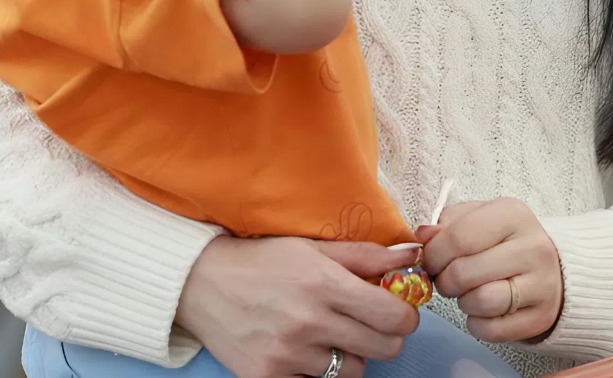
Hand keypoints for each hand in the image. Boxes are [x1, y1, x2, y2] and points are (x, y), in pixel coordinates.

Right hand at [177, 236, 419, 377]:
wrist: (201, 284)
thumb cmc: (261, 260)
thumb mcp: (312, 247)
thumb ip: (365, 255)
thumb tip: (411, 256)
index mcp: (324, 283)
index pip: (394, 316)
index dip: (405, 315)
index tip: (397, 310)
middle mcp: (308, 321)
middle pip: (383, 348)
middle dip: (384, 336)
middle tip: (369, 324)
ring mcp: (288, 354)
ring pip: (353, 371)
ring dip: (351, 355)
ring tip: (331, 335)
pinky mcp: (269, 377)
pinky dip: (317, 370)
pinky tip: (303, 349)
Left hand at [419, 199, 563, 343]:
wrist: (551, 268)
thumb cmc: (504, 241)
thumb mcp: (477, 219)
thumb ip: (446, 224)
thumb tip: (423, 235)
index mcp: (512, 214)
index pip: (459, 237)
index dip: (433, 254)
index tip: (427, 260)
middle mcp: (533, 247)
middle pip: (465, 272)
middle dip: (444, 280)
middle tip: (445, 279)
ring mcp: (542, 284)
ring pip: (481, 302)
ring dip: (463, 302)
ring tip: (466, 293)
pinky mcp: (541, 317)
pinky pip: (493, 330)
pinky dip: (478, 324)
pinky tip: (482, 311)